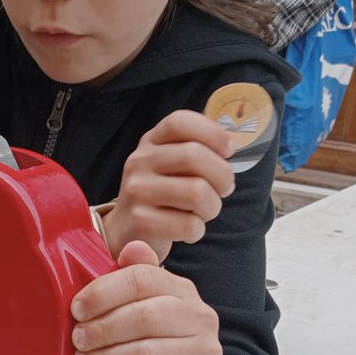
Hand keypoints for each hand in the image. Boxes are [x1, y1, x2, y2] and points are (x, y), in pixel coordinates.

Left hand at [71, 241, 222, 354]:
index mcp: (183, 291)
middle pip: (143, 318)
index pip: (142, 279)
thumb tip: (131, 249)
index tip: (77, 309)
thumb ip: (135, 278)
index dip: (103, 293)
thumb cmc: (157, 340)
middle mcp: (201, 319)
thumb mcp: (147, 305)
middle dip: (101, 330)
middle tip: (78, 340)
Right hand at [102, 110, 235, 261]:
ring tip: (204, 212)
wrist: (127, 233)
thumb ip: (196, 150)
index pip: (179, 122)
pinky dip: (197, 231)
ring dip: (212, 207)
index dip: (212, 132)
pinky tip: (187, 230)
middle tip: (224, 189)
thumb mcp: (172, 165)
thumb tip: (228, 147)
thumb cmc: (162, 196)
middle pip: (193, 155)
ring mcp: (136, 191)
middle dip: (222, 176)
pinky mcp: (140, 221)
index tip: (228, 151)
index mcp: (150, 142)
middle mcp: (139, 161)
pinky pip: (189, 225)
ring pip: (197, 192)